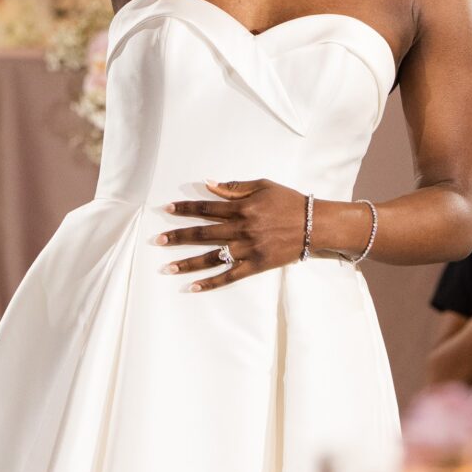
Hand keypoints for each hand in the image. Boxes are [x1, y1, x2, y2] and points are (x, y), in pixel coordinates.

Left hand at [159, 179, 308, 289]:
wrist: (314, 225)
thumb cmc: (289, 201)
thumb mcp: (263, 186)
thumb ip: (234, 188)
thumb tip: (208, 184)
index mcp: (242, 208)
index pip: (206, 208)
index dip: (185, 209)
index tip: (167, 210)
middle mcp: (241, 229)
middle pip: (203, 233)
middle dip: (178, 237)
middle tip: (158, 241)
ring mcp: (247, 249)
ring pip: (211, 257)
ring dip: (187, 263)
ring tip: (168, 267)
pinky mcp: (255, 265)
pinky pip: (229, 276)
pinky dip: (211, 282)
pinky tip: (193, 287)